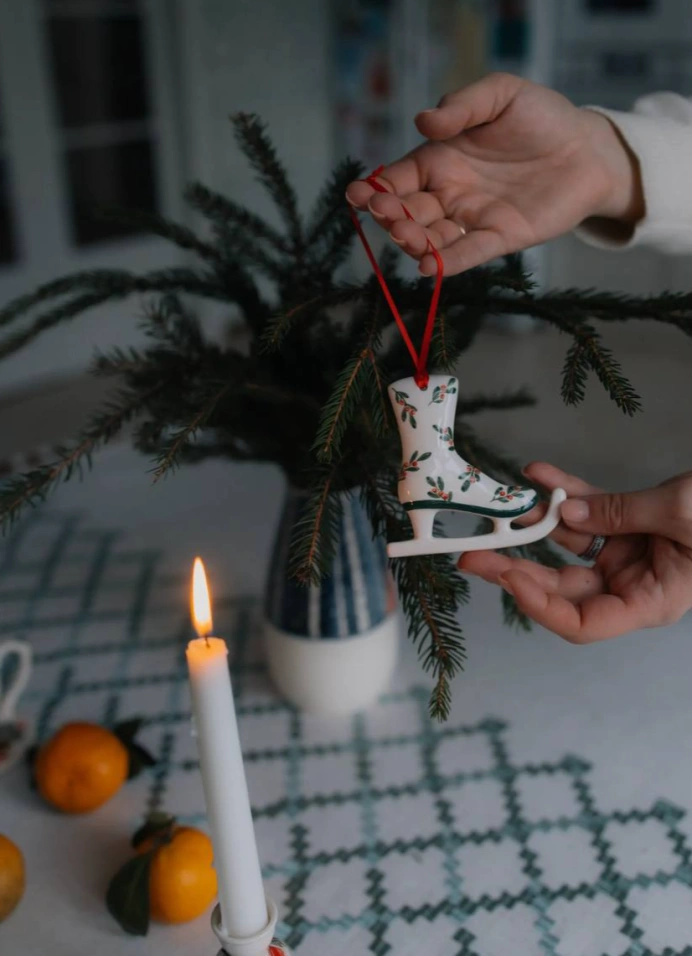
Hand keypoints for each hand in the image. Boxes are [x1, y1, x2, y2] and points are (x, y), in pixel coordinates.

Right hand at [346, 73, 643, 276]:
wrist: (588, 147)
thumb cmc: (541, 117)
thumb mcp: (501, 94)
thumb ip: (462, 105)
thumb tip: (423, 122)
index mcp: (439, 160)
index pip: (398, 178)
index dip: (376, 188)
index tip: (359, 194)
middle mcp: (448, 194)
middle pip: (408, 212)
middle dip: (392, 216)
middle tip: (386, 214)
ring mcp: (471, 219)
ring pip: (432, 237)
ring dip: (414, 240)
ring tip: (407, 236)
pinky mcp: (499, 238)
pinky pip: (468, 252)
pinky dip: (448, 262)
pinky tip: (429, 267)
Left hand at [458, 462, 691, 642]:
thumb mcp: (680, 514)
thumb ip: (620, 514)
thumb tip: (563, 513)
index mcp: (650, 602)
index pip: (582, 623)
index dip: (540, 606)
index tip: (508, 577)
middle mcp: (632, 583)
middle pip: (560, 587)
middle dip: (515, 567)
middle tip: (473, 553)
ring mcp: (627, 553)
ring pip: (566, 545)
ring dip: (534, 522)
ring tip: (503, 504)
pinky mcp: (628, 523)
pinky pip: (586, 510)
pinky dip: (563, 492)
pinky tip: (537, 474)